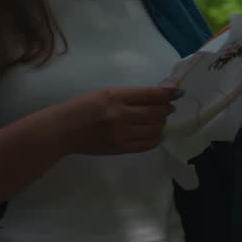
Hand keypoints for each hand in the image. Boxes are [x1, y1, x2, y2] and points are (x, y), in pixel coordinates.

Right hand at [56, 86, 179, 155]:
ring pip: (154, 129)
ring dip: (161, 124)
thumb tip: (155, 98)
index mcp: (116, 96)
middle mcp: (121, 114)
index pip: (151, 94)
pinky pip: (146, 145)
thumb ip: (128, 96)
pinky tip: (156, 135)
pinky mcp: (120, 149)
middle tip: (169, 108)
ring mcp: (121, 134)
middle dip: (167, 109)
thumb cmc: (82, 107)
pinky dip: (155, 139)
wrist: (63, 130)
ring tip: (160, 121)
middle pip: (156, 112)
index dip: (168, 93)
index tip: (178, 93)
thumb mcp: (104, 94)